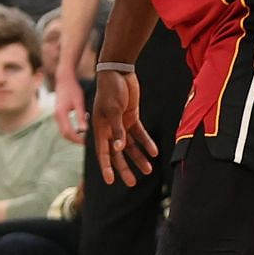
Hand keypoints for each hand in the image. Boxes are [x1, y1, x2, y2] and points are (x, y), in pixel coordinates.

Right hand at [54, 65, 87, 142]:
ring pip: (63, 131)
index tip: (86, 143)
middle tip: (86, 143)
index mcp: (61, 114)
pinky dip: (71, 131)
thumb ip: (81, 116)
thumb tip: (84, 130)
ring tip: (84, 138)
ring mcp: (56, 115)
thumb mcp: (79, 102)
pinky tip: (80, 130)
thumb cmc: (73, 89)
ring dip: (72, 136)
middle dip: (74, 140)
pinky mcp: (58, 114)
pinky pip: (63, 126)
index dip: (77, 139)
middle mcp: (57, 116)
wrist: (64, 80)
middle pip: (64, 134)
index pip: (68, 132)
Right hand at [91, 67, 158, 186]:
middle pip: (117, 153)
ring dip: (138, 157)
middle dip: (124, 168)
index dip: (106, 167)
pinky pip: (139, 133)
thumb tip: (119, 148)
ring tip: (147, 170)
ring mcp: (121, 123)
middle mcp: (109, 129)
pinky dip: (146, 142)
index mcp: (100, 128)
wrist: (118, 71)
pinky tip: (153, 152)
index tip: (110, 181)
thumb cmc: (111, 89)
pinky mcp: (131, 117)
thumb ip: (117, 130)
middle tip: (131, 183)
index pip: (103, 152)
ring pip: (130, 146)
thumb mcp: (113, 110)